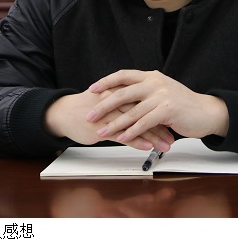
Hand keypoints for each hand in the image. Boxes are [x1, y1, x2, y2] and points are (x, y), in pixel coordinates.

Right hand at [45, 89, 173, 150]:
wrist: (64, 112)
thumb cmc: (87, 106)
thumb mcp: (108, 98)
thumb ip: (125, 99)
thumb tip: (144, 105)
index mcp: (119, 91)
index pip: (145, 102)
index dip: (160, 112)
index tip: (173, 122)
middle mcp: (116, 101)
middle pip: (144, 114)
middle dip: (161, 126)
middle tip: (173, 137)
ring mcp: (109, 115)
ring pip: (136, 125)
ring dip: (152, 137)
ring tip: (165, 145)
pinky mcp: (101, 128)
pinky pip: (122, 135)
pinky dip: (136, 141)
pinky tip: (147, 147)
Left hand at [86, 70, 228, 148]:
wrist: (206, 112)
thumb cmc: (183, 105)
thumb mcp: (162, 92)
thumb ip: (145, 92)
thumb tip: (123, 96)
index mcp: (151, 76)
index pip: (123, 75)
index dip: (106, 81)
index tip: (92, 89)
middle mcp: (155, 82)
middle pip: (122, 92)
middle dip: (103, 105)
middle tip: (89, 114)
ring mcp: (161, 95)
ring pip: (131, 111)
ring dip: (114, 123)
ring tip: (101, 131)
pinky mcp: (167, 110)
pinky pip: (144, 122)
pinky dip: (131, 132)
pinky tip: (121, 138)